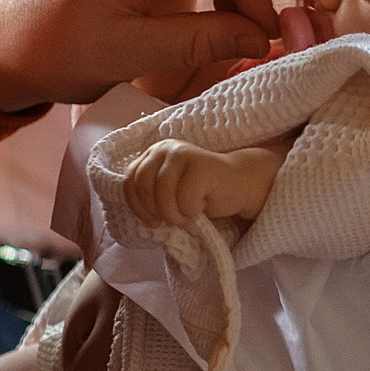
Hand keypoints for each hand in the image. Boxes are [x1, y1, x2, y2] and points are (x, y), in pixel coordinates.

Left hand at [122, 139, 285, 226]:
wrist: (240, 186)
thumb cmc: (203, 194)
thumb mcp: (168, 194)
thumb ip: (150, 194)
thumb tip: (134, 213)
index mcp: (153, 154)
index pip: (129, 181)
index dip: (138, 206)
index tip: (154, 222)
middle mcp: (165, 148)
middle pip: (143, 186)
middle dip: (157, 211)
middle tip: (174, 220)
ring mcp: (184, 153)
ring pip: (162, 192)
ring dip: (174, 214)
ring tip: (188, 217)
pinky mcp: (203, 164)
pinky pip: (185, 196)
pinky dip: (191, 210)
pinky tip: (202, 207)